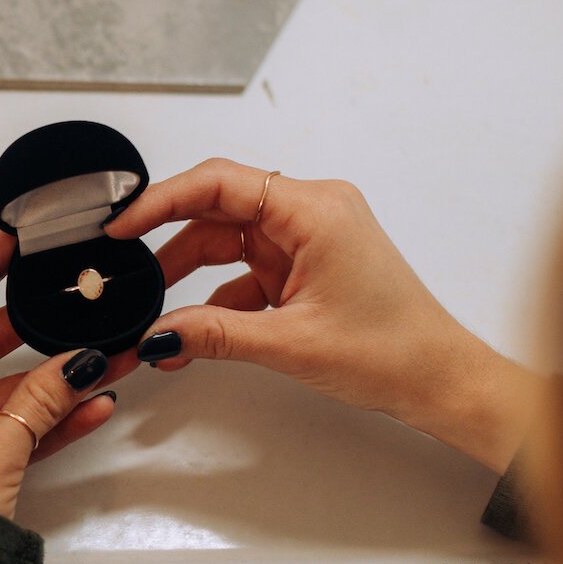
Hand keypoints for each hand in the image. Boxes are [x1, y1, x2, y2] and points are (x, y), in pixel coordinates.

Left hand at [0, 232, 126, 519]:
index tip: (10, 239)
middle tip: (76, 306)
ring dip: (52, 385)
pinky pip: (6, 433)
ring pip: (2, 395)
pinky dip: (44, 424)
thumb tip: (79, 364)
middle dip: (36, 335)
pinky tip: (92, 409)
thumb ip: (43, 399)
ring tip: (106, 364)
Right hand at [105, 159, 536, 470]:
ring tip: (152, 311)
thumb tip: (157, 335)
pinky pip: (245, 269)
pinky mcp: (306, 264)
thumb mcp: (290, 344)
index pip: (219, 183)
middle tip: (122, 264)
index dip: (161, 199)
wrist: (441, 380)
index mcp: (315, 211)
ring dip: (189, 275)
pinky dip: (217, 298)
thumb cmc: (394, 351)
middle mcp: (311, 212)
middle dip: (167, 241)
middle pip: (218, 209)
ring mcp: (308, 238)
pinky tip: (192, 333)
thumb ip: (213, 335)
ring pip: (227, 241)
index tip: (122, 224)